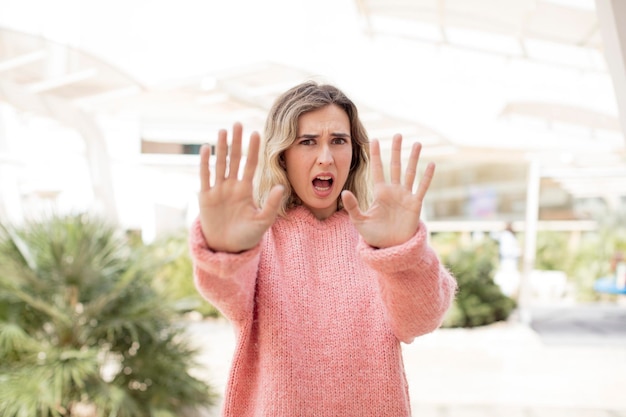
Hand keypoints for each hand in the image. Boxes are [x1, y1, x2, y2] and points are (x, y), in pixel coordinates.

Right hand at [198, 123, 283, 252]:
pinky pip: (205, 177)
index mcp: (245, 190)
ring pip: (220, 164)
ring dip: (221, 148)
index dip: (253, 150)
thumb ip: (271, 205)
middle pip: (234, 159)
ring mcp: (218, 190)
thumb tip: (281, 188)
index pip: (250, 165)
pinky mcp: (205, 197)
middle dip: (237, 142)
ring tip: (223, 131)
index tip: (257, 133)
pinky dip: (205, 163)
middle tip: (238, 123)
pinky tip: (205, 148)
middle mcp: (231, 186)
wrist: (227, 248)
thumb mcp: (262, 222)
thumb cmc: (247, 236)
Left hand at [341, 134, 434, 248]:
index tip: (374, 139)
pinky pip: (421, 188)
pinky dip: (427, 176)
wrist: (391, 248)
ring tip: (417, 143)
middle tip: (398, 134)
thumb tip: (344, 192)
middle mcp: (393, 191)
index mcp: (379, 192)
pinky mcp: (415, 204)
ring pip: (410, 173)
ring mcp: (405, 196)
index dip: (376, 155)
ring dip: (413, 158)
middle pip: (395, 166)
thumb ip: (353, 206)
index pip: (377, 169)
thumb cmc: (375, 236)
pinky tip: (431, 164)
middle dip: (396, 150)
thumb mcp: (360, 221)